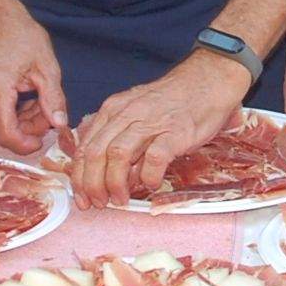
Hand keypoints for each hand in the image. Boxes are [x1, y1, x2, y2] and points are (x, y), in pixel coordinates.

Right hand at [0, 6, 67, 157]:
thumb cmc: (23, 39)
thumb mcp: (47, 68)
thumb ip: (53, 99)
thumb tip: (60, 125)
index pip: (7, 134)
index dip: (26, 144)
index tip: (44, 140)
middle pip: (5, 132)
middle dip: (30, 129)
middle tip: (49, 111)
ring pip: (2, 128)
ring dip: (25, 122)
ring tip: (40, 101)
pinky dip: (16, 116)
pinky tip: (28, 100)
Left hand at [70, 54, 249, 207]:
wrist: (206, 81)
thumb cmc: (172, 102)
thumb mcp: (134, 111)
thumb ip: (117, 136)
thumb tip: (105, 171)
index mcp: (113, 110)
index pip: (85, 147)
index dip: (79, 177)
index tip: (82, 196)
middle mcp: (126, 115)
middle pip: (95, 153)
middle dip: (91, 185)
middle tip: (99, 203)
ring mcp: (151, 122)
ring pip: (117, 155)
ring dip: (114, 184)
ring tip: (121, 200)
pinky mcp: (174, 132)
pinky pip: (154, 158)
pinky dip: (148, 177)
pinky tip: (151, 184)